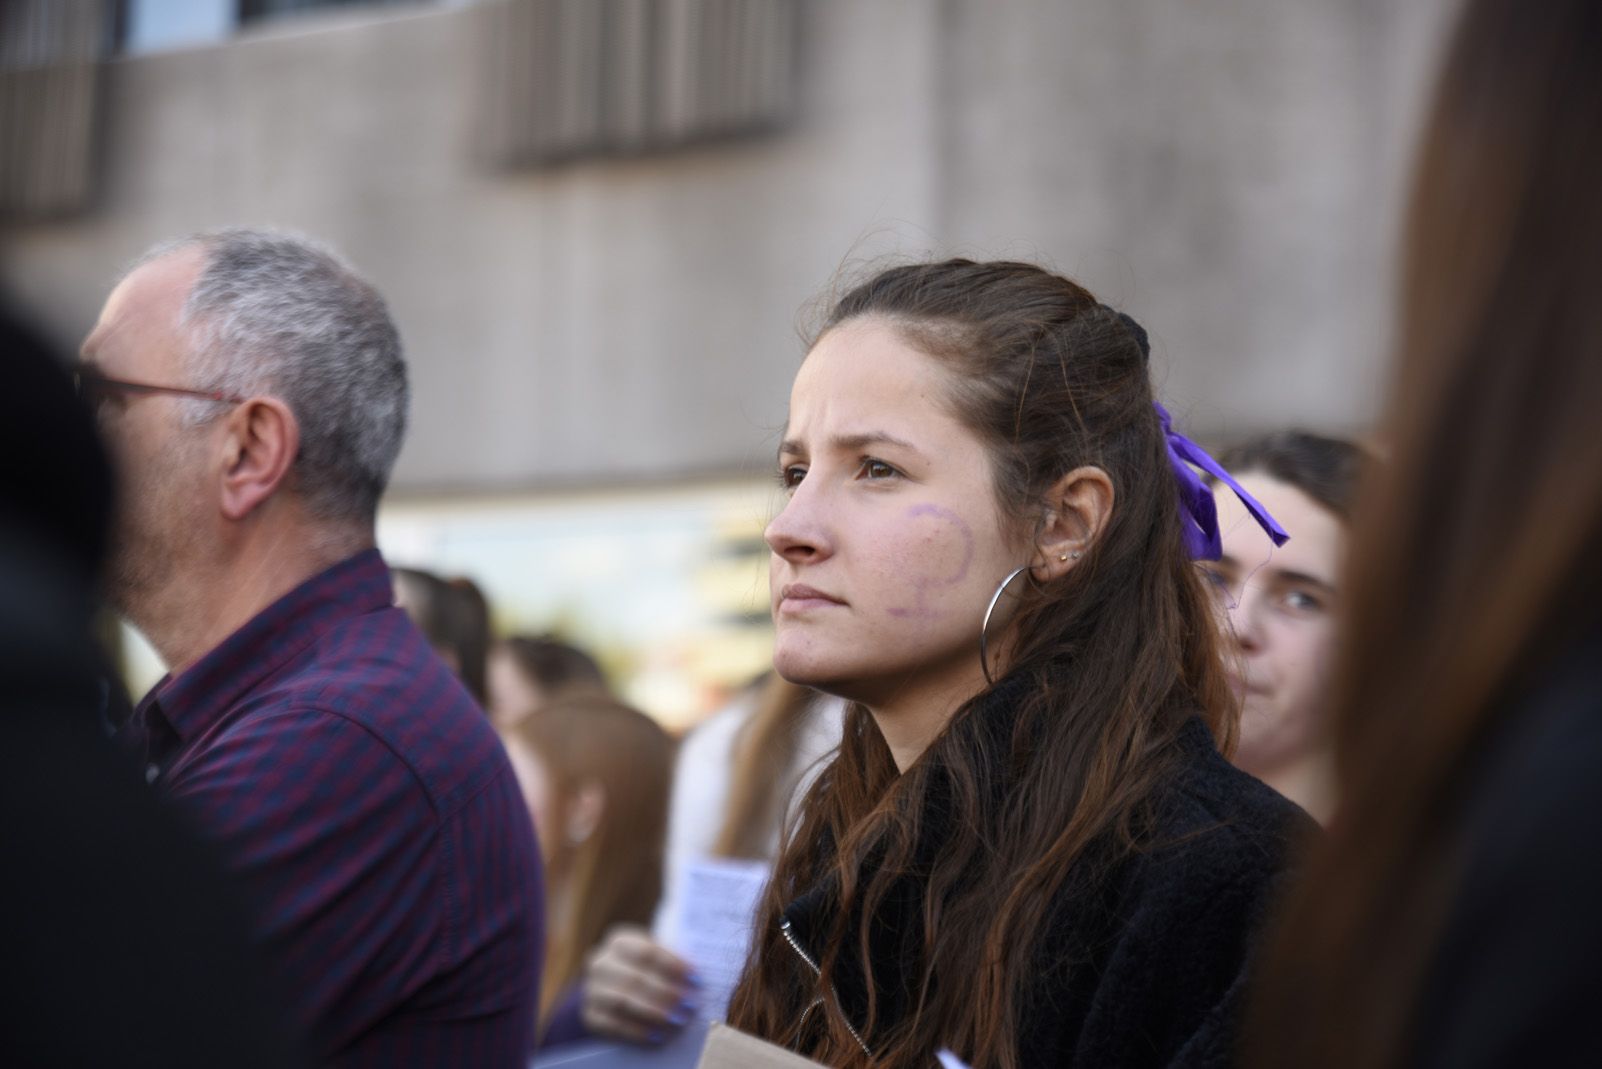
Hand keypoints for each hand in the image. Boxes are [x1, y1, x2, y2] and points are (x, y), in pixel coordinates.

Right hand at [580, 925, 699, 1044]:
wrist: (611, 989)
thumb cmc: (644, 969)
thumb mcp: (655, 957)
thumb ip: (671, 963)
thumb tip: (696, 979)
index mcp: (619, 940)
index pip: (647, 951)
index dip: (673, 965)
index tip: (696, 979)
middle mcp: (600, 961)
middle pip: (635, 977)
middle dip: (666, 993)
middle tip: (689, 1005)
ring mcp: (592, 988)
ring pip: (622, 1001)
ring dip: (653, 1012)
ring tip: (676, 1021)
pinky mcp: (590, 1015)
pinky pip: (613, 1024)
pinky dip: (637, 1031)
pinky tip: (657, 1035)